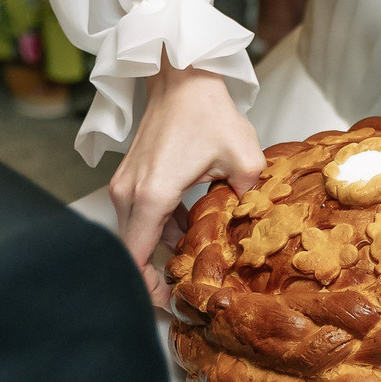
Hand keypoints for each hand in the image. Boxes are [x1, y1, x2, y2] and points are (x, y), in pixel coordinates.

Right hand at [109, 62, 265, 285]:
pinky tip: (191, 225)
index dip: (148, 290)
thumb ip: (249, 198)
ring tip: (196, 256)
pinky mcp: (131, 177)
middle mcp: (130, 194)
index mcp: (152, 196)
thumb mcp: (243, 158)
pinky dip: (161, 227)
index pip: (135, 260)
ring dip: (163, 248)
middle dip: (158, 274)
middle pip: (134, 252)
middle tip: (188, 288)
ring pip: (138, 234)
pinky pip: (141, 215)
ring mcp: (126, 185)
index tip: (170, 303)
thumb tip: (254, 226)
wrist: (181, 77)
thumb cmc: (207, 112)